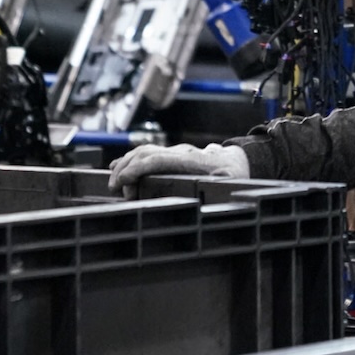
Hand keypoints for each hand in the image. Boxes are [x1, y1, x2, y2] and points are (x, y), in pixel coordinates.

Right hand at [109, 142, 250, 192]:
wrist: (240, 160)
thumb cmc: (235, 175)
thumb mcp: (230, 185)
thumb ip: (216, 191)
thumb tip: (202, 203)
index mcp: (192, 161)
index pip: (156, 160)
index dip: (136, 169)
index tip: (121, 182)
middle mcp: (181, 153)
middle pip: (145, 153)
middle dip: (125, 169)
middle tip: (116, 190)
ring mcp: (176, 152)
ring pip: (144, 151)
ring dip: (125, 164)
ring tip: (114, 183)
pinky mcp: (173, 155)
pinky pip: (147, 154)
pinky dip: (130, 161)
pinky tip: (118, 169)